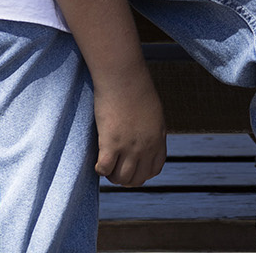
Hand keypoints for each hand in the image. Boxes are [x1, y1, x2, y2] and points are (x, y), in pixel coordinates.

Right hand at [92, 61, 166, 186]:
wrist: (124, 77)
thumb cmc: (136, 89)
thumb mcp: (153, 113)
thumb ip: (151, 130)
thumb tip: (144, 140)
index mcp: (158, 139)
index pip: (153, 170)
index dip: (142, 173)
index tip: (132, 169)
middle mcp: (146, 147)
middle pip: (137, 178)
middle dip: (126, 178)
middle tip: (115, 169)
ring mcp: (129, 147)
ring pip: (121, 178)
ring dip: (112, 175)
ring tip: (106, 165)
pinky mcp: (111, 143)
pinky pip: (105, 169)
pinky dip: (100, 169)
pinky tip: (98, 160)